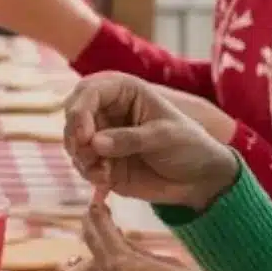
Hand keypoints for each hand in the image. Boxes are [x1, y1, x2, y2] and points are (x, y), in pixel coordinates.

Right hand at [63, 72, 240, 210]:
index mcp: (123, 92)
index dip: (80, 111)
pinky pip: (81, 163)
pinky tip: (105, 179)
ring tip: (102, 171)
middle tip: (86, 154)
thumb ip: (130, 138)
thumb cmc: (188, 145)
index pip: (89, 91)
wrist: (198, 179)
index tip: (84, 136)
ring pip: (72, 141)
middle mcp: (107, 110)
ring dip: (80, 157)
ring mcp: (101, 135)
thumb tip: (95, 143)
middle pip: (73, 114)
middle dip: (74, 135)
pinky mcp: (100, 160)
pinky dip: (87, 172)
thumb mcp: (165, 136)